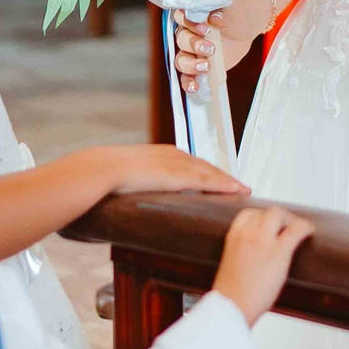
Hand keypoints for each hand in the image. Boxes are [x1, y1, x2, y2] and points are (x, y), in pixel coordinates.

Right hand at [89, 143, 245, 198]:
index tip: (222, 181)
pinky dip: (223, 185)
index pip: (194, 165)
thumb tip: (137, 193)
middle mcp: (175, 155)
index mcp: (164, 154)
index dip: (210, 173)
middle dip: (224, 177)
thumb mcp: (129, 176)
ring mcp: (178, 164)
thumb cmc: (110, 174)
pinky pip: (207, 181)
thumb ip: (139, 182)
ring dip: (229, 182)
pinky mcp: (178, 175)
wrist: (104, 168)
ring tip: (243, 191)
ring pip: (211, 173)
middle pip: (206, 167)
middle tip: (241, 187)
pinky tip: (235, 190)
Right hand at [173, 9, 253, 95]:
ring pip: (181, 59)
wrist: (245, 26)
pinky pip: (187, 76)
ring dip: (191, 64)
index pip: (180, 17)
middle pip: (181, 39)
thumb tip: (215, 18)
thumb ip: (222, 11)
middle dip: (194, 45)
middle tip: (211, 49)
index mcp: (192, 14)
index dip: (189, 23)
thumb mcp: (233, 8)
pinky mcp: (197, 65)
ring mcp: (191, 50)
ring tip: (207, 66)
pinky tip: (195, 87)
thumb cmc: (237, 13)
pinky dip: (188, 82)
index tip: (205, 28)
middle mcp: (187, 31)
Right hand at [210, 205, 313, 324]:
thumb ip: (243, 252)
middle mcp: (248, 233)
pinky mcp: (279, 251)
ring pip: (279, 214)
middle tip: (286, 227)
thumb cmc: (231, 293)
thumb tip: (256, 254)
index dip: (261, 216)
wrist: (232, 307)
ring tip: (296, 230)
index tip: (268, 223)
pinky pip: (296, 230)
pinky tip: (309, 231)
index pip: (248, 214)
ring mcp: (263, 240)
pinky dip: (305, 227)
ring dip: (289, 219)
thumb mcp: (232, 264)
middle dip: (278, 216)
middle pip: (266, 211)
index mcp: (234, 236)